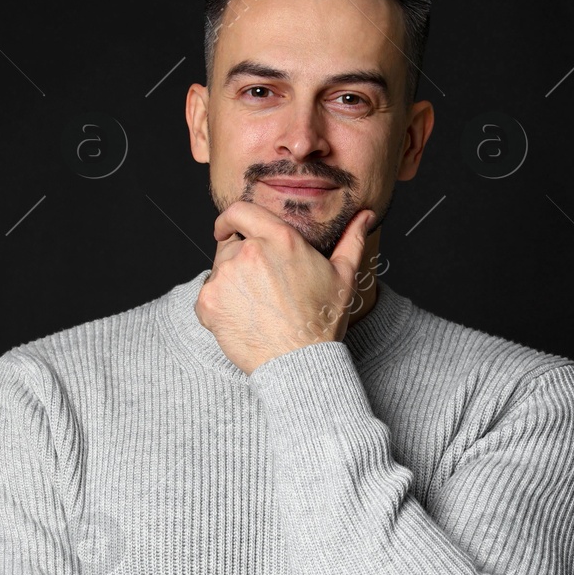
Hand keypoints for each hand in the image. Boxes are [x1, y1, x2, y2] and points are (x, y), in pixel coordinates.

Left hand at [196, 202, 374, 374]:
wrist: (298, 363)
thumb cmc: (322, 321)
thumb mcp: (344, 276)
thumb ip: (351, 240)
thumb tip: (366, 216)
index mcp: (280, 238)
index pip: (239, 210)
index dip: (229, 219)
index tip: (226, 228)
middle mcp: (249, 251)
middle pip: (229, 245)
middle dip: (238, 259)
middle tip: (260, 288)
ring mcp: (225, 276)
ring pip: (218, 270)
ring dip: (230, 282)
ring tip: (257, 307)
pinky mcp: (209, 301)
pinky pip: (207, 295)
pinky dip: (218, 305)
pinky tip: (244, 320)